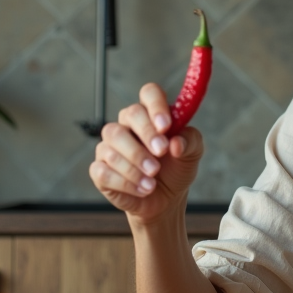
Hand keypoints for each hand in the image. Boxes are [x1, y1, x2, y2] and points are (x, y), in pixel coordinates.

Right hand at [89, 83, 204, 223]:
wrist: (166, 199)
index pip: (149, 93)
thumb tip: (176, 142)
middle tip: (161, 153)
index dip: (156, 105)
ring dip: (135, 163)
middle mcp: (128, 125)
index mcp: (152, 114)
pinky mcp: (99, 169)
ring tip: (153, 180)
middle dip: (147, 134)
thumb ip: (191, 142)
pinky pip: (102, 170)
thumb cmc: (177, 169)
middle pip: (129, 114)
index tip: (166, 126)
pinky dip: (125, 182)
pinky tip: (142, 189)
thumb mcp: (193, 154)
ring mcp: (110, 146)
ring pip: (113, 142)